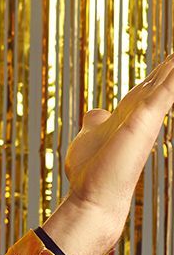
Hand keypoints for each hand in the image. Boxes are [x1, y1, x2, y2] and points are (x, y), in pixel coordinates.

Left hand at [40, 55, 173, 254]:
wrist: (94, 195)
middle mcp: (141, 115)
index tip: (171, 59)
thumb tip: (97, 112)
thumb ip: (96, 123)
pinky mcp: (144, 119)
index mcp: (129, 115)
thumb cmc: (91, 172)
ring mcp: (145, 117)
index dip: (160, 72)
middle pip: (161, 81)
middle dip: (172, 65)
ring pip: (167, 83)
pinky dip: (173, 77)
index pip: (149, 87)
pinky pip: (165, 92)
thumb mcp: (89, 136)